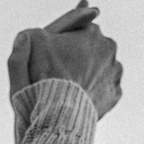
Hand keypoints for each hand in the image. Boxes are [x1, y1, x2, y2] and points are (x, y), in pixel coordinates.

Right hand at [9, 2, 119, 118]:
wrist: (59, 114)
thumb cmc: (43, 77)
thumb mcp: (30, 46)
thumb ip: (31, 34)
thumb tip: (28, 35)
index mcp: (92, 32)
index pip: (79, 29)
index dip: (64, 42)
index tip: (54, 53)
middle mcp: (109, 47)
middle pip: (92, 48)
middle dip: (80, 55)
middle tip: (62, 69)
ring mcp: (115, 71)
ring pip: (101, 67)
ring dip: (89, 72)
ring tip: (71, 84)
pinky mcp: (115, 93)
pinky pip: (105, 88)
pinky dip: (94, 91)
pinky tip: (81, 95)